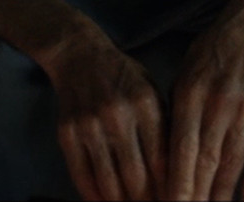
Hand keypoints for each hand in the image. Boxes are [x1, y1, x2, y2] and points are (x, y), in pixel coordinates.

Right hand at [45, 30, 168, 200]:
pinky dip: (95, 197)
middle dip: (148, 201)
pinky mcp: (67, 134)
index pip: (162, 160)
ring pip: (109, 182)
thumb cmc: (124, 78)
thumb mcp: (152, 92)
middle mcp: (118, 115)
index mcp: (145, 104)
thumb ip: (164, 128)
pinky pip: (82, 176)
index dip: (170, 189)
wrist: (80, 56)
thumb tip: (176, 174)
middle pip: (137, 177)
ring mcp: (90, 125)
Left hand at [165, 0, 243, 201]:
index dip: (178, 180)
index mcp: (191, 93)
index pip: (183, 147)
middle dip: (198, 194)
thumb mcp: (183, 76)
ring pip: (233, 162)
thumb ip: (176, 114)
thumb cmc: (209, 55)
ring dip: (222, 193)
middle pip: (207, 161)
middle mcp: (219, 103)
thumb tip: (167, 161)